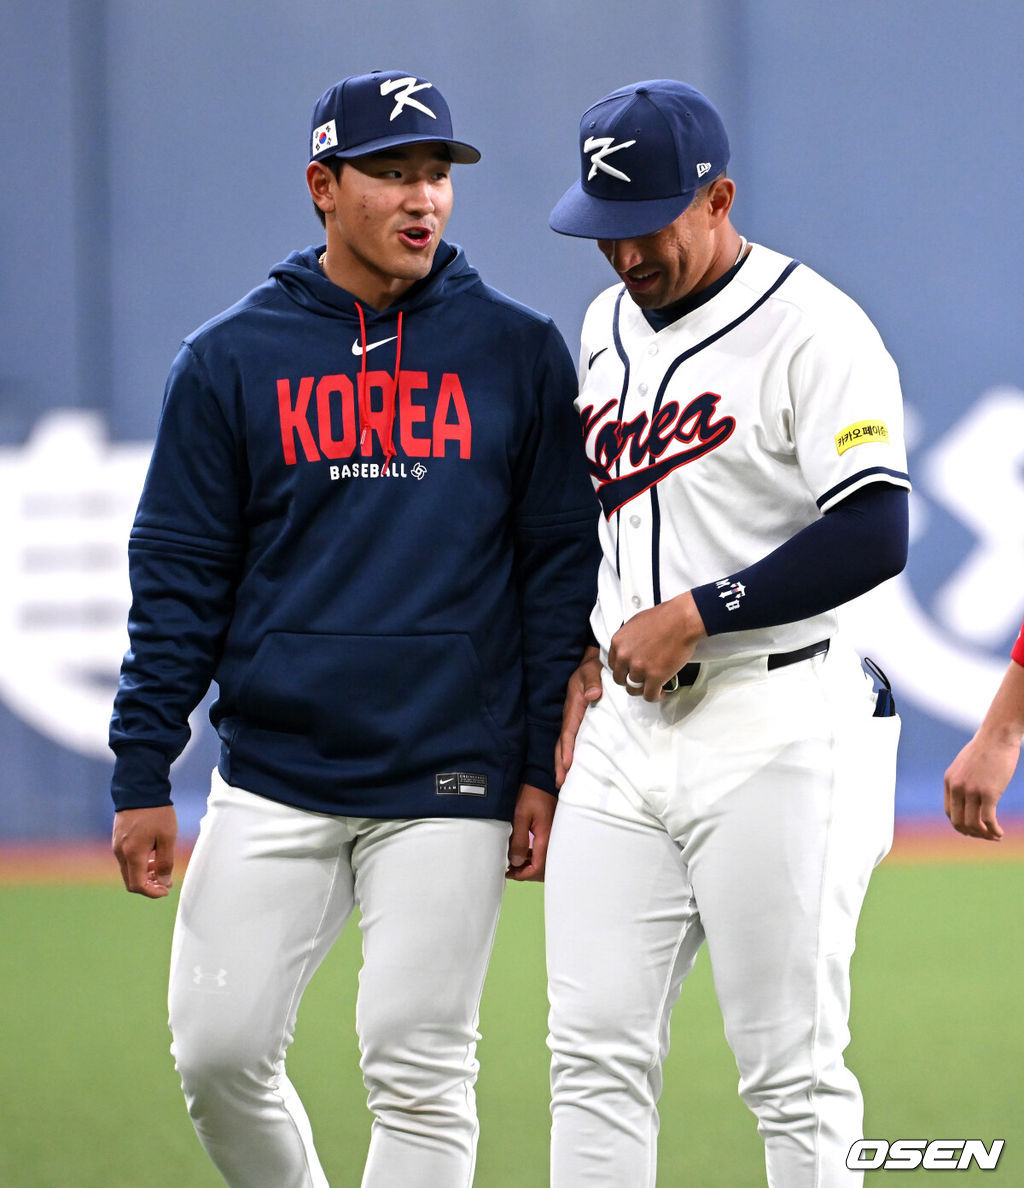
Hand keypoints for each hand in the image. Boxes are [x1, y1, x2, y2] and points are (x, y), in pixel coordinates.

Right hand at [112, 805, 178, 896]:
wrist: (140, 789)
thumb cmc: (156, 812)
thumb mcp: (168, 837)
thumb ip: (165, 862)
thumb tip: (162, 882)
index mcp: (132, 854)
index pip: (137, 885)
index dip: (152, 892)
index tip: (166, 890)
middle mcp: (120, 852)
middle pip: (130, 881)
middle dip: (148, 885)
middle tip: (165, 881)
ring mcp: (117, 845)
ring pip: (128, 870)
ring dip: (144, 874)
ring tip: (161, 867)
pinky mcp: (118, 838)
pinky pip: (126, 859)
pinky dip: (139, 863)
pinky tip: (152, 855)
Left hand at [506, 783, 556, 881]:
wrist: (541, 778)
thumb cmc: (531, 794)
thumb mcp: (520, 816)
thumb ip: (518, 840)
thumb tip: (515, 862)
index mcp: (546, 838)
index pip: (538, 867)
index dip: (523, 874)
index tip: (508, 872)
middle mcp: (552, 840)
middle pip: (543, 868)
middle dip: (526, 872)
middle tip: (510, 871)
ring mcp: (553, 836)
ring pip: (544, 860)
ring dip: (529, 864)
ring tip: (513, 863)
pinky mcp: (550, 832)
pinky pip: (544, 851)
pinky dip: (533, 856)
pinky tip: (522, 852)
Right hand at [555, 646, 602, 787]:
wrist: (592, 664)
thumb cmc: (593, 668)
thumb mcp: (592, 670)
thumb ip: (592, 681)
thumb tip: (594, 694)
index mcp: (573, 706)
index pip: (568, 731)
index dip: (567, 749)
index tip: (567, 765)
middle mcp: (570, 716)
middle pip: (561, 743)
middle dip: (559, 763)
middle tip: (560, 782)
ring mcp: (573, 720)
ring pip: (564, 744)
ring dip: (562, 763)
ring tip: (562, 782)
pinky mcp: (578, 722)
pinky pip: (572, 740)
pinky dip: (569, 755)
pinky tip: (572, 768)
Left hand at [608, 591, 705, 701]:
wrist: (682, 620)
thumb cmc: (664, 617)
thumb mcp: (636, 623)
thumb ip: (628, 639)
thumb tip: (630, 647)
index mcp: (618, 642)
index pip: (613, 665)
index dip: (623, 670)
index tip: (630, 672)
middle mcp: (625, 656)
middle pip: (620, 679)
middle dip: (630, 681)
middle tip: (640, 680)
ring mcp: (639, 668)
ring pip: (634, 688)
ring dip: (643, 689)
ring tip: (652, 686)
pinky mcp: (655, 677)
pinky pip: (649, 695)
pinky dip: (655, 696)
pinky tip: (661, 692)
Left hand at [943, 738, 1013, 841]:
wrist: (997, 736)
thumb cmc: (986, 749)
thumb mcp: (966, 765)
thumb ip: (963, 780)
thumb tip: (968, 795)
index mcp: (950, 781)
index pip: (949, 812)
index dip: (961, 825)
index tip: (974, 829)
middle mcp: (957, 787)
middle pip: (958, 822)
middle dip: (972, 833)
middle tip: (986, 836)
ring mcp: (971, 790)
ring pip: (973, 824)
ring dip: (984, 835)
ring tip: (995, 836)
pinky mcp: (988, 793)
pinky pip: (988, 820)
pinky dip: (994, 830)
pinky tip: (1000, 833)